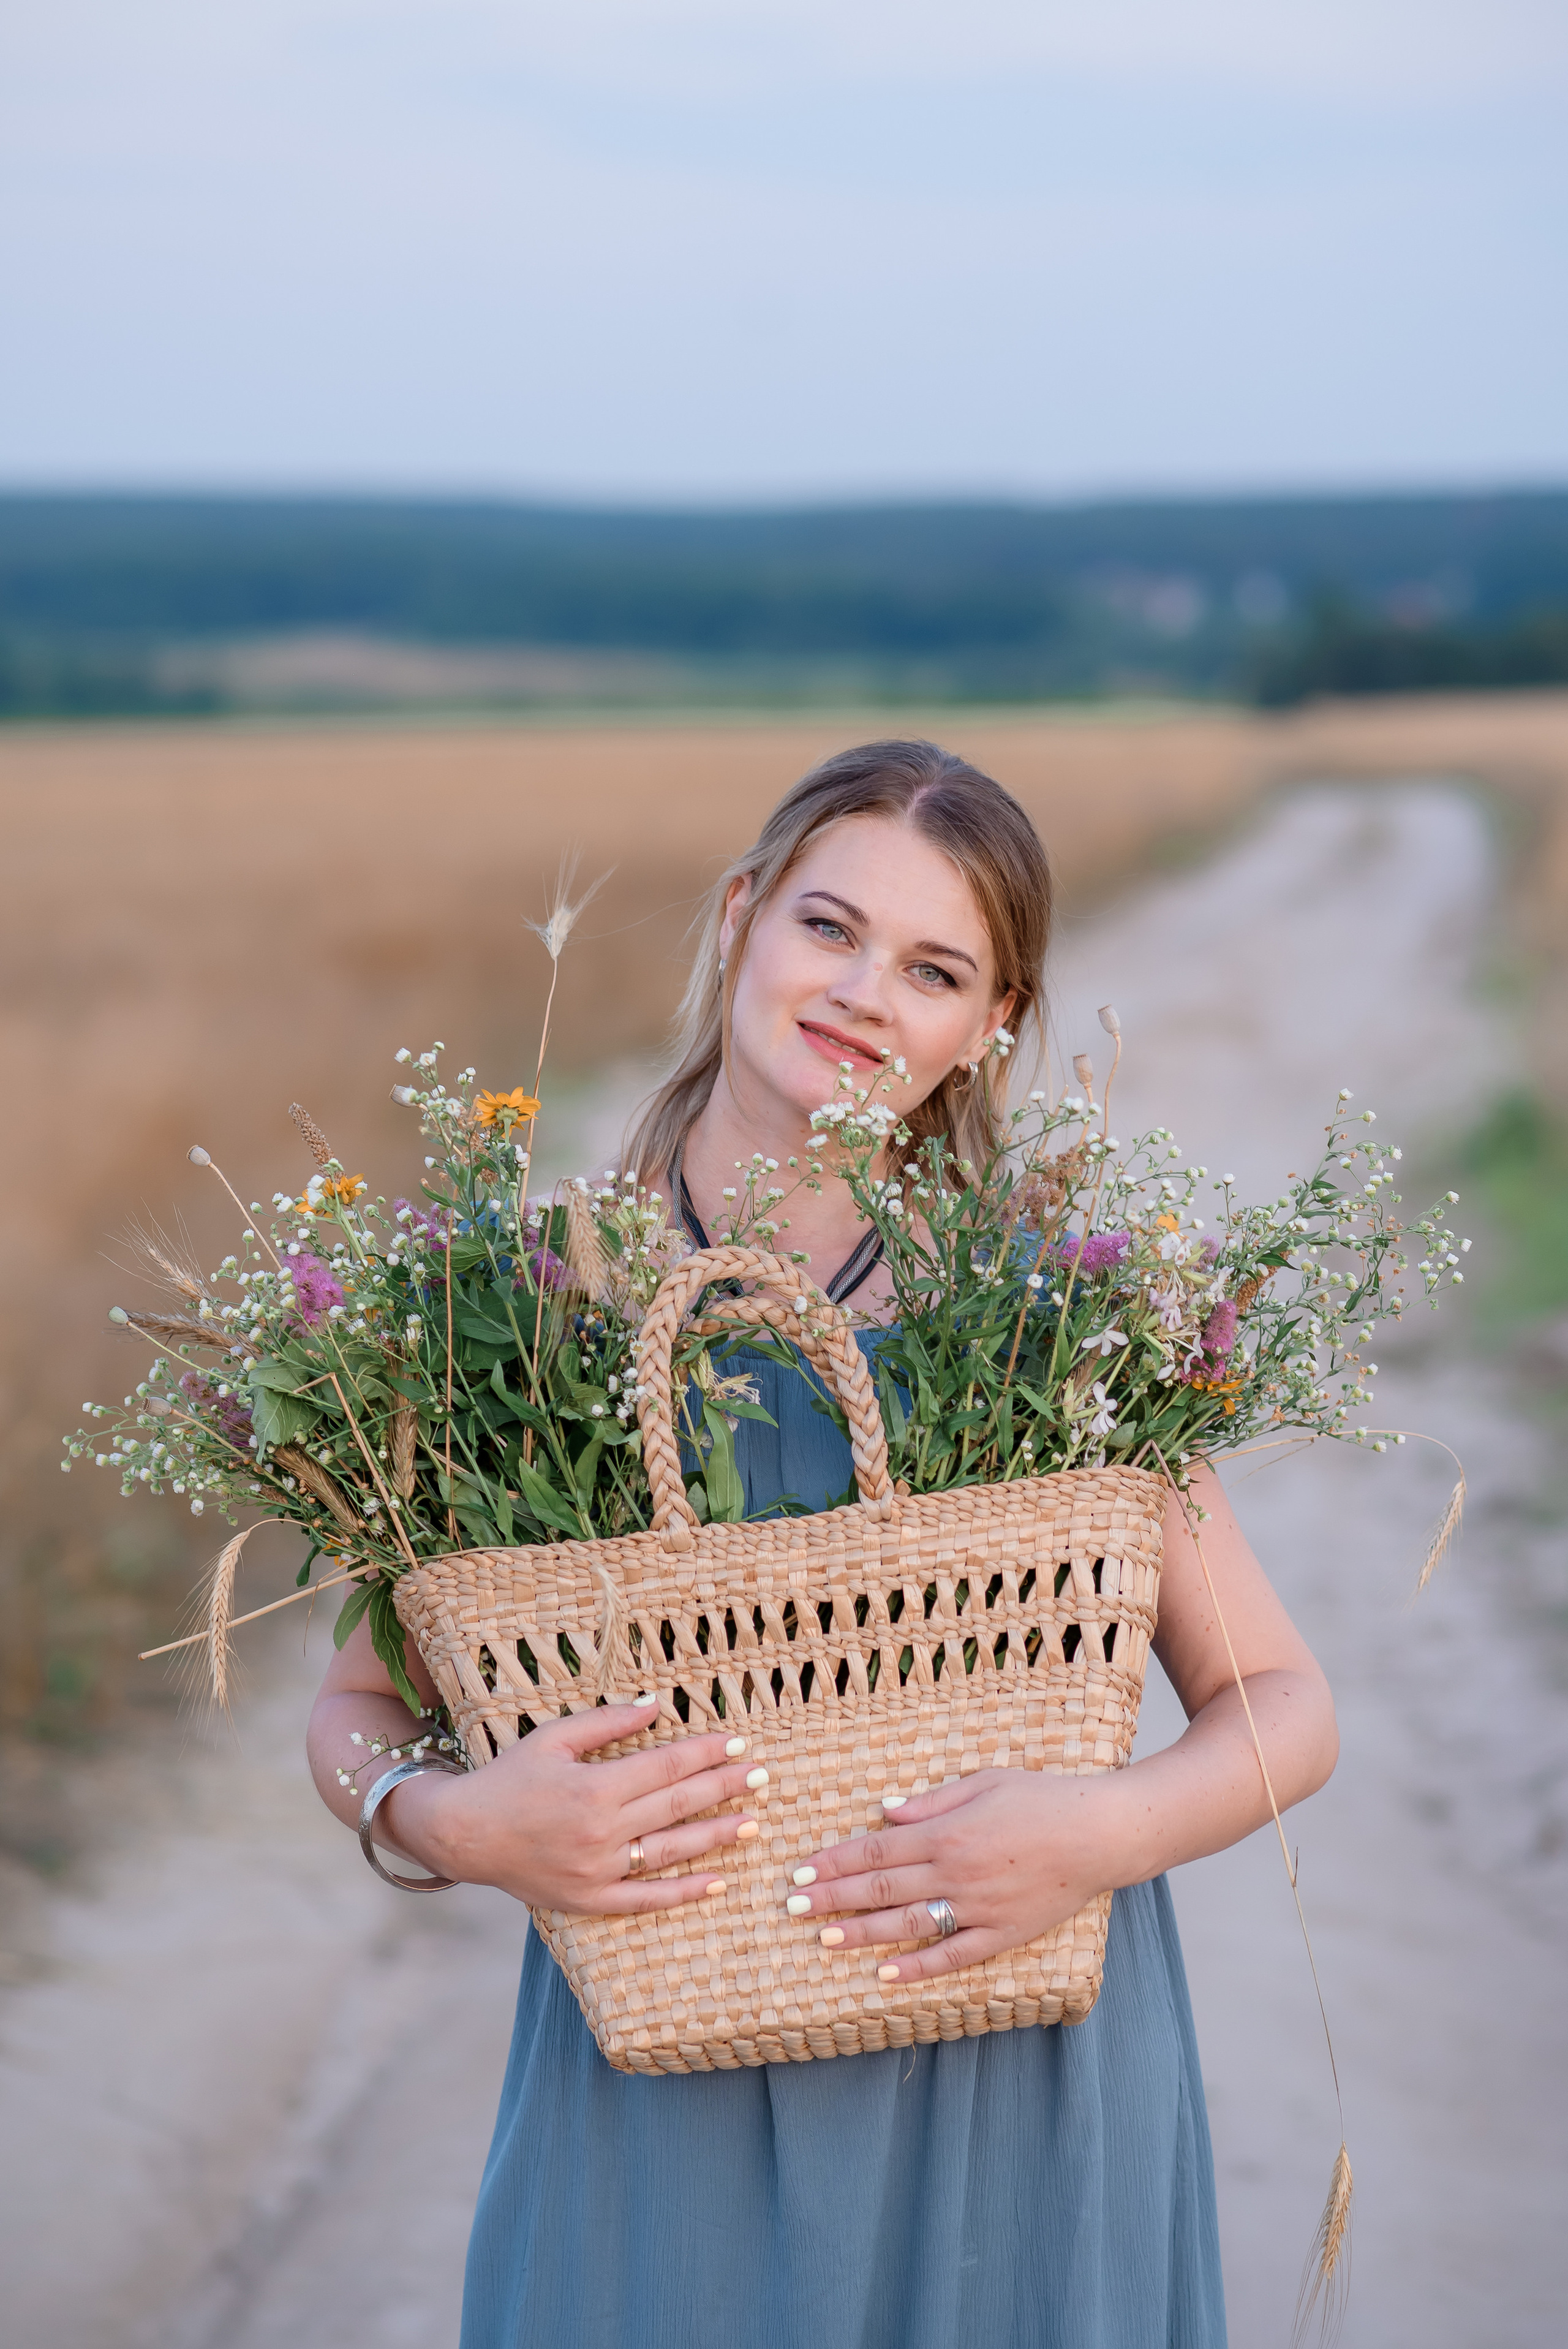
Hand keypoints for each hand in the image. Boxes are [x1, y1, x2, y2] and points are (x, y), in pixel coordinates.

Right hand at [384, 1696, 766, 1913]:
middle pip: (676, 1805)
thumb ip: (606, 1722)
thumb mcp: (553, 1739)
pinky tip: (716, 1881)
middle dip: (723, 1788)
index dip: (705, 1754)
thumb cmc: (509, 1779)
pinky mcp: (590, 1900)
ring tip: (752, 1821)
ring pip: (670, 1851)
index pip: (666, 1767)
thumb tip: (656, 1706)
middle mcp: (601, 1832)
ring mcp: (598, 1870)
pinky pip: (646, 1899)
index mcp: (594, 1788)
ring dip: (716, 1835)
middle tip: (763, 1776)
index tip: (737, 1744)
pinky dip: (683, 1892)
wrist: (464, 1835)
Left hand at [783, 1768, 1128, 1981]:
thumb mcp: (983, 1782)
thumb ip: (931, 1801)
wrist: (1099, 1834)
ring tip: (824, 1939)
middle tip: (793, 1908)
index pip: (876, 1850)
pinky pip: (952, 1956)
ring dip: (862, 1933)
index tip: (802, 1871)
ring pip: (907, 1925)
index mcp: (947, 1833)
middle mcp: (955, 1873)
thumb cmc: (1042, 1798)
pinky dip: (917, 1968)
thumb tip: (885, 1810)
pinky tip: (886, 1975)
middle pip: (881, 1889)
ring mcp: (977, 1909)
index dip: (835, 1862)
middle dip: (833, 1898)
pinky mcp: (1002, 1935)